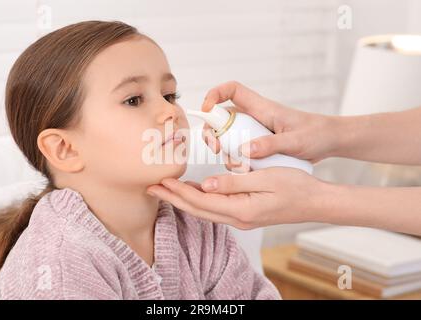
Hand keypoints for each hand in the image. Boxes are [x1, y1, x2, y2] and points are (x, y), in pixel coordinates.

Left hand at [146, 167, 325, 228]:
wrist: (315, 202)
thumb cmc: (295, 186)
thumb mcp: (265, 178)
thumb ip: (234, 182)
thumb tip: (207, 185)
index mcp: (241, 210)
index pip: (201, 201)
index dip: (179, 192)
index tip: (161, 181)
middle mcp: (238, 219)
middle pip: (197, 210)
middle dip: (173, 199)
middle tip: (152, 188)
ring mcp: (241, 219)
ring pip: (204, 211)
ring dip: (183, 200)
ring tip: (166, 190)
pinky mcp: (244, 215)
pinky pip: (215, 210)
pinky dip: (199, 201)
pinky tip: (193, 193)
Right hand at [202, 81, 340, 165]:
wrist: (330, 142)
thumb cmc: (316, 134)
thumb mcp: (295, 142)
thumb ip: (271, 145)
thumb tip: (244, 150)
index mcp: (262, 108)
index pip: (232, 90)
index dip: (215, 94)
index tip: (207, 109)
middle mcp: (255, 118)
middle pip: (222, 118)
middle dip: (212, 132)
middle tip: (215, 149)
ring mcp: (255, 132)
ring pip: (228, 136)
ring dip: (224, 151)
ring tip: (236, 166)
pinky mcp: (258, 144)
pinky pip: (239, 150)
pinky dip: (237, 161)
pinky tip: (246, 171)